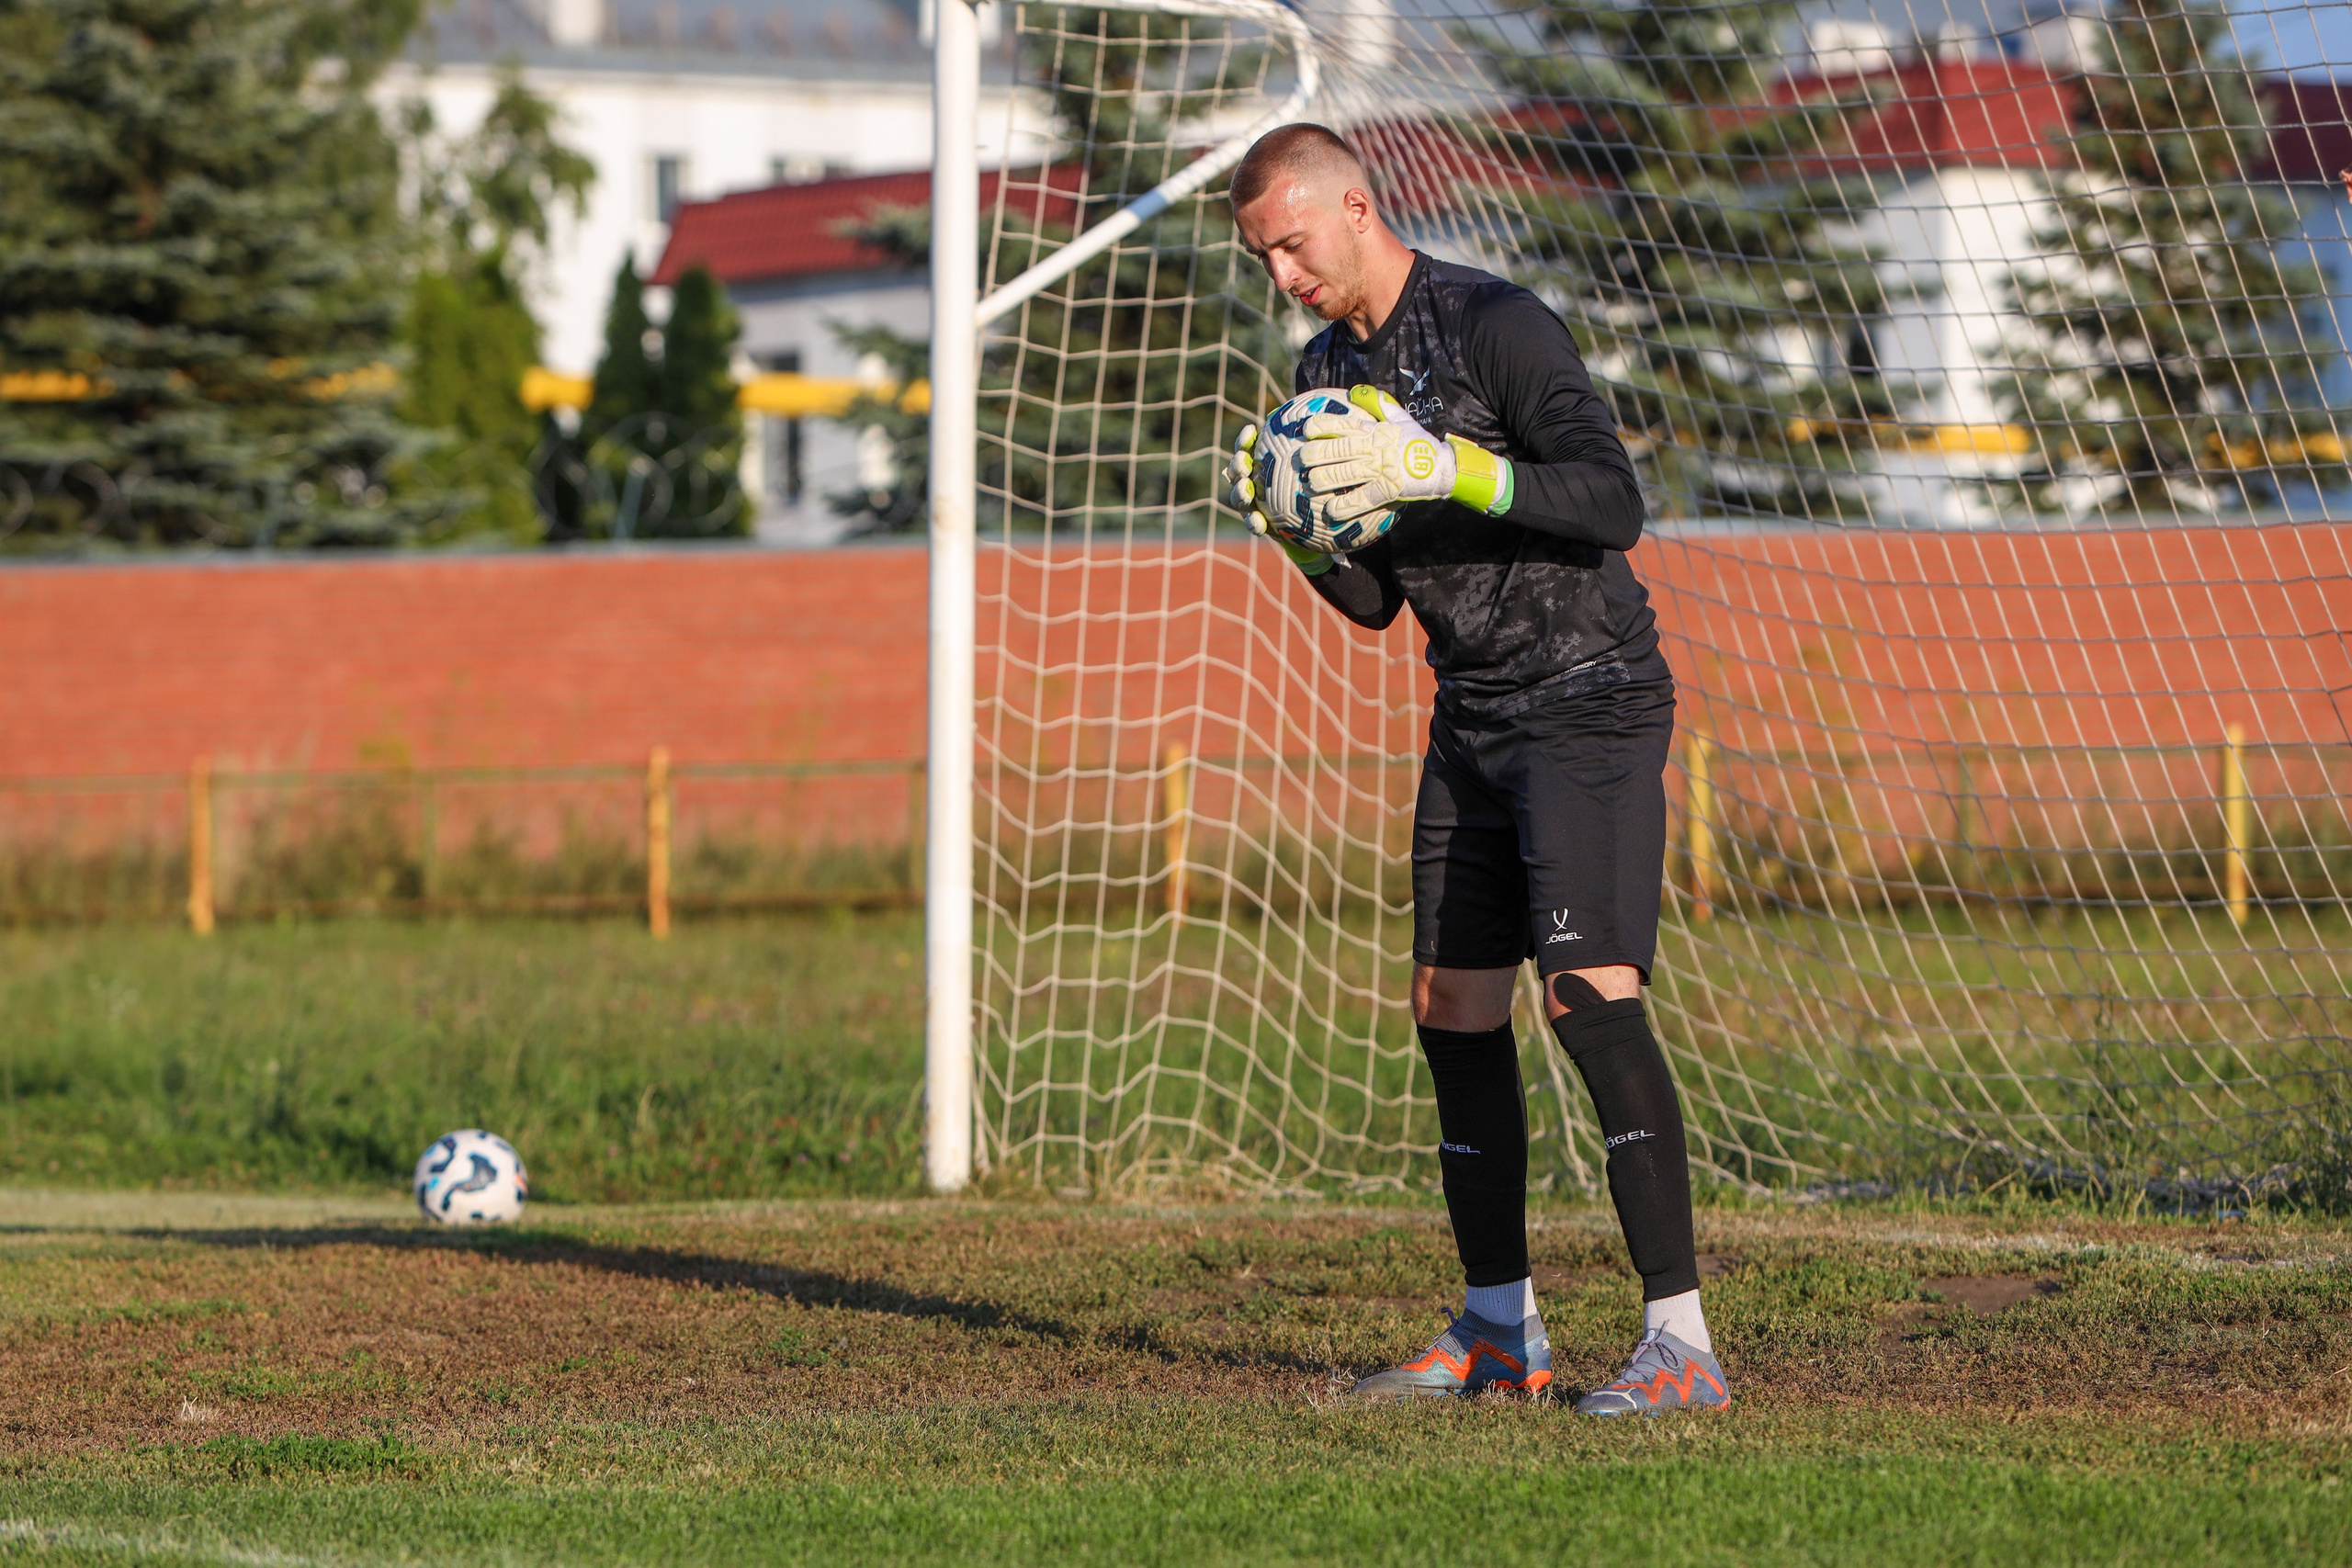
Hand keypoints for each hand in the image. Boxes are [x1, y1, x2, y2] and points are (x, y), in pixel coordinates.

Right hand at [1222, 421, 1330, 574]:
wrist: (1330, 518)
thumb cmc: (1333, 482)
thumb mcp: (1337, 456)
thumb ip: (1337, 434)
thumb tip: (1356, 400)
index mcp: (1267, 460)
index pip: (1251, 445)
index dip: (1246, 438)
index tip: (1252, 430)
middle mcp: (1258, 479)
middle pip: (1240, 469)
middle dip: (1237, 466)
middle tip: (1245, 464)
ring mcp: (1258, 502)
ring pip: (1239, 497)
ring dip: (1238, 494)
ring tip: (1246, 492)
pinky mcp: (1263, 523)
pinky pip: (1254, 523)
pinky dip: (1253, 523)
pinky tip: (1259, 523)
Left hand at [1298, 385, 1511, 520]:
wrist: (1441, 467)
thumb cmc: (1417, 442)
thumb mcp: (1401, 419)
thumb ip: (1380, 405)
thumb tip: (1359, 391)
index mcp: (1376, 430)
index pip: (1345, 424)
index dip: (1324, 425)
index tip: (1305, 428)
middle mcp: (1375, 448)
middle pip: (1340, 449)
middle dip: (1316, 453)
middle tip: (1300, 459)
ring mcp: (1381, 470)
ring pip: (1346, 473)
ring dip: (1325, 478)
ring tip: (1309, 483)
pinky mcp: (1388, 490)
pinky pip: (1362, 499)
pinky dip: (1345, 506)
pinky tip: (1330, 511)